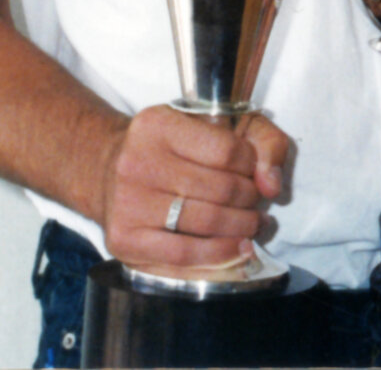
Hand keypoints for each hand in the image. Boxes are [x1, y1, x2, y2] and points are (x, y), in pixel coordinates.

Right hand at [97, 105, 289, 271]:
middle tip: (255, 203)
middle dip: (250, 200)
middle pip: (221, 190)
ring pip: (207, 223)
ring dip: (242, 228)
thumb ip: (263, 142)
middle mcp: (137, 163)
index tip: (253, 172)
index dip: (252, 166)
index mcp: (159, 126)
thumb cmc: (174, 148)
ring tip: (252, 225)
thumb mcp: (222, 124)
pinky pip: (182, 256)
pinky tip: (237, 250)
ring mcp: (128, 204)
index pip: (228, 151)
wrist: (107, 171)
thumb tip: (272, 185)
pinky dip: (218, 256)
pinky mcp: (123, 240)